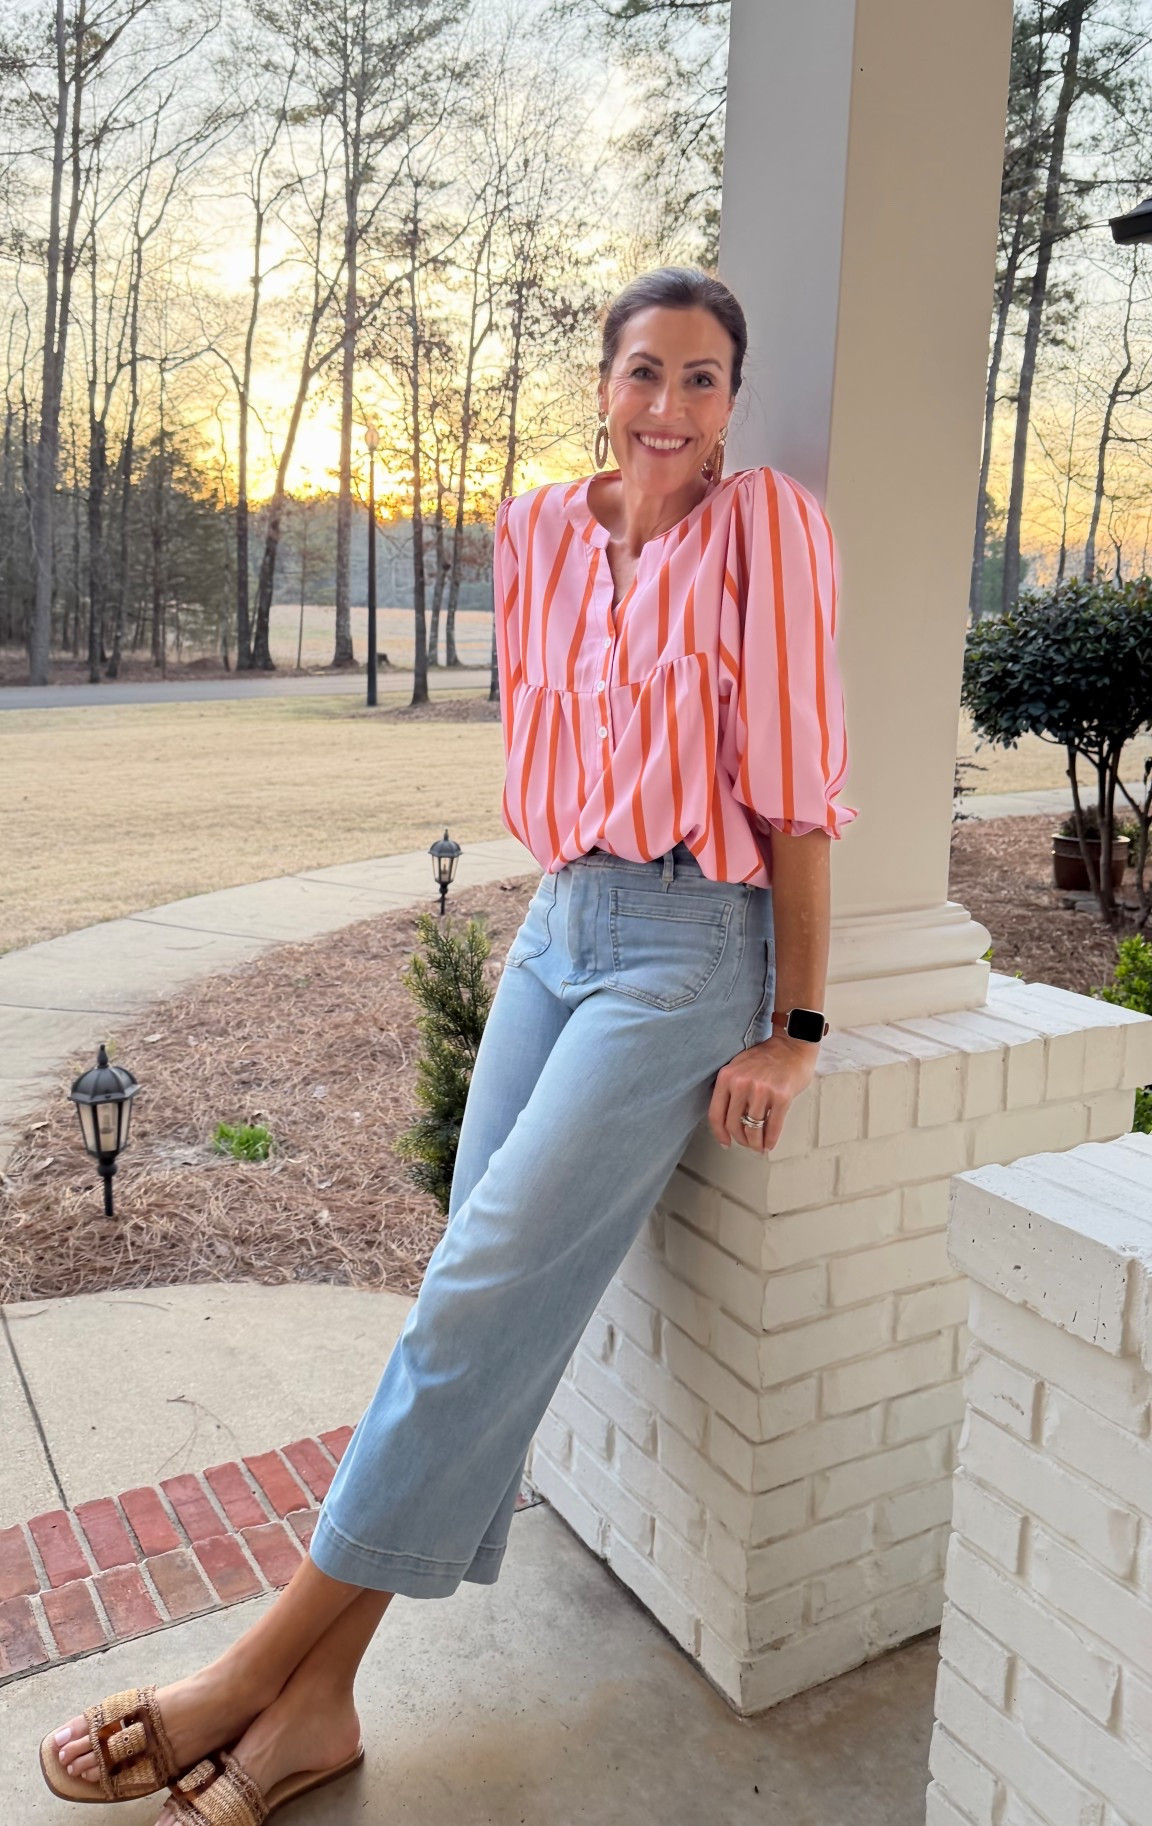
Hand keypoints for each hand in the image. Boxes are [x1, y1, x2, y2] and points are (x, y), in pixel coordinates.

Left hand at [707, 1034, 818, 1152]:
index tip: (725, 1142)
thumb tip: (725, 1118)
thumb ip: (729, 1088)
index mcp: (727, 1077)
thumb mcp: (738, 1067)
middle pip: (734, 1124)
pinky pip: (772, 1126)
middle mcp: (741, 1084)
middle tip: (746, 1144)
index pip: (716, 1114)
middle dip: (740, 1139)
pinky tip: (769, 1144)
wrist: (792, 1045)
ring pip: (753, 1129)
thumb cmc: (767, 1057)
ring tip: (758, 1146)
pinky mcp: (781, 1097)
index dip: (719, 1133)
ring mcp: (761, 1091)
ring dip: (755, 1143)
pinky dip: (770, 1140)